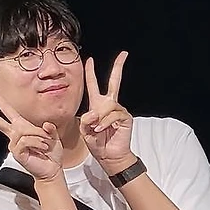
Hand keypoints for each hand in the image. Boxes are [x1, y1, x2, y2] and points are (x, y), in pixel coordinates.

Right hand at [0, 91, 62, 181]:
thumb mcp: (53, 136)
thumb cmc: (50, 153)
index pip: (7, 110)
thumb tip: (45, 125)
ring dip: (39, 136)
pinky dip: (37, 143)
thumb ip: (49, 128)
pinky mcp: (16, 152)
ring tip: (44, 144)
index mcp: (22, 126)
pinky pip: (26, 140)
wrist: (52, 169)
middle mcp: (15, 134)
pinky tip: (41, 148)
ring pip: (24, 130)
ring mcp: (14, 143)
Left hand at [80, 52, 134, 172]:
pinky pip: (113, 115)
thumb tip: (95, 113)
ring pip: (107, 106)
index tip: (89, 60)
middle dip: (119, 67)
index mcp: (97, 104)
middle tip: (124, 54)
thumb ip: (85, 119)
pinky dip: (105, 122)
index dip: (91, 72)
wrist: (108, 155)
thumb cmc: (96, 141)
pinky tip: (101, 129)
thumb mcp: (84, 129)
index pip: (93, 85)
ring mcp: (119, 110)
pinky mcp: (126, 117)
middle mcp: (110, 104)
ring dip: (99, 118)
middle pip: (115, 82)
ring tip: (96, 128)